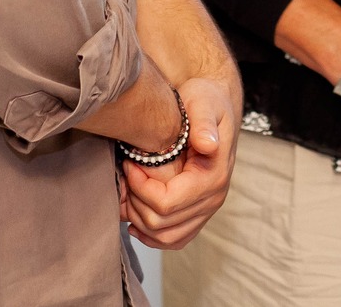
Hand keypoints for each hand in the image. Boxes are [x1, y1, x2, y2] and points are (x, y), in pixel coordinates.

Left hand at [120, 72, 239, 250]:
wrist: (215, 106)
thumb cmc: (206, 101)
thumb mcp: (203, 103)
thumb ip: (204, 123)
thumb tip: (208, 145)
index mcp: (213, 177)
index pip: (167, 203)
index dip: (140, 189)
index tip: (129, 164)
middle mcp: (213, 198)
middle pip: (162, 224)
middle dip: (135, 202)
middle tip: (125, 175)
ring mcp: (207, 209)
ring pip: (166, 237)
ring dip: (139, 220)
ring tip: (128, 194)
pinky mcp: (198, 213)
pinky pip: (174, 239)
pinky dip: (152, 236)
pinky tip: (135, 220)